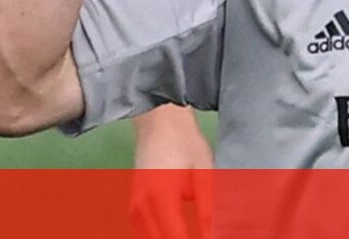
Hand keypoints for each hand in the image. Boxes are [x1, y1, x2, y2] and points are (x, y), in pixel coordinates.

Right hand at [129, 108, 214, 238]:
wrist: (160, 121)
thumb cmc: (185, 142)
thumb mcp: (204, 172)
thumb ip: (208, 208)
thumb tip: (215, 235)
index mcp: (161, 197)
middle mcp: (142, 206)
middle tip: (205, 235)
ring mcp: (134, 207)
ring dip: (172, 238)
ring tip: (195, 232)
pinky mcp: (133, 207)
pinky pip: (145, 232)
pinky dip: (161, 235)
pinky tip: (178, 232)